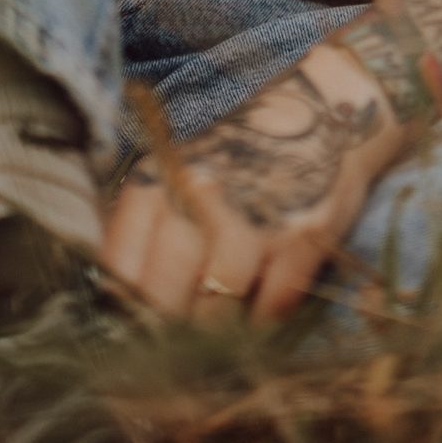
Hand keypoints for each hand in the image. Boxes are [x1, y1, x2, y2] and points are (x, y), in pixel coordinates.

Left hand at [99, 39, 398, 321]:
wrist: (323, 94)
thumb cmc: (239, 133)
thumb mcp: (177, 154)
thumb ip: (147, 213)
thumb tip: (118, 285)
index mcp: (161, 174)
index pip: (122, 264)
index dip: (123, 307)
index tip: (128, 329)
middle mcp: (201, 195)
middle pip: (165, 294)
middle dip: (164, 329)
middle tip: (169, 348)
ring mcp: (255, 215)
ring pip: (218, 307)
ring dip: (214, 332)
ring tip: (214, 338)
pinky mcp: (305, 233)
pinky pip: (274, 304)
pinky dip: (263, 322)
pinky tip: (257, 318)